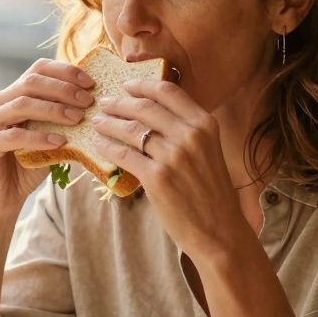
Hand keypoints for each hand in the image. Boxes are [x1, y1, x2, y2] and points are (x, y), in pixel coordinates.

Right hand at [0, 59, 95, 218]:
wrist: (3, 198)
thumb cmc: (28, 166)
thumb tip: (97, 103)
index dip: (65, 72)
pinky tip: (60, 142)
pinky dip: (40, 137)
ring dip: (54, 110)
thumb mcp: (51, 137)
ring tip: (78, 119)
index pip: (38, 69)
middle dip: (64, 89)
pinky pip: (15, 136)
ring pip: (23, 104)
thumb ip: (63, 119)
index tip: (90, 84)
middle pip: (31, 82)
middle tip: (88, 101)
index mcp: (11, 94)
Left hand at [90, 78, 250, 260]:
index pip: (168, 91)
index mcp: (205, 124)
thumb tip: (151, 116)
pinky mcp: (157, 178)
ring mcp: (173, 156)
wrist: (220, 231)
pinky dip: (107, 147)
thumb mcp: (209, 151)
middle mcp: (190, 135)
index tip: (126, 85)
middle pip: (144, 106)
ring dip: (109, 123)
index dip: (142, 85)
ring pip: (131, 129)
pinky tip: (98, 144)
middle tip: (105, 103)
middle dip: (119, 103)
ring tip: (97, 122)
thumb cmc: (212, 194)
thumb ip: (186, 131)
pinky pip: (123, 154)